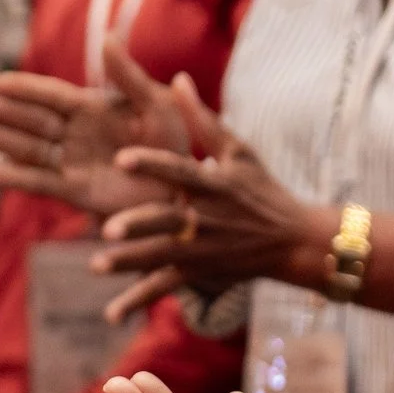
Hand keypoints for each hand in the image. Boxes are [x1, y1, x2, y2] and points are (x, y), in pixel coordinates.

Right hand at [0, 39, 188, 214]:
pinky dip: (15, 177)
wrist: (185, 191)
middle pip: (31, 119)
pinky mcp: (74, 191)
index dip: (26, 88)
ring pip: (29, 147)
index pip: (52, 95)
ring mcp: (72, 162)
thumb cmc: (174, 144)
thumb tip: (108, 36)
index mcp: (94, 110)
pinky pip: (40, 181)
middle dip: (0, 111)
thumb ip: (128, 75)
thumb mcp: (157, 105)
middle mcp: (76, 134)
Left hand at [92, 71, 323, 324]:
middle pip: (169, 221)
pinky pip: (167, 286)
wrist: (295, 240)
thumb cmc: (263, 190)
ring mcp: (203, 248)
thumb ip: (203, 120)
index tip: (123, 157)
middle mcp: (207, 217)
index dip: (153, 164)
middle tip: (109, 228)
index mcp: (215, 184)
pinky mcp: (200, 272)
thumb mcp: (240, 151)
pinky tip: (112, 314)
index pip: (180, 171)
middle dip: (141, 225)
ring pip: (162, 256)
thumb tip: (176, 79)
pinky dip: (139, 300)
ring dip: (131, 262)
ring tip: (99, 264)